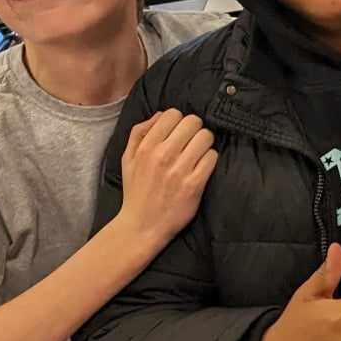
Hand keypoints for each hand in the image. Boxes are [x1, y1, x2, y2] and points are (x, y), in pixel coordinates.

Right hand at [113, 109, 216, 248]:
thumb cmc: (136, 191)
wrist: (141, 226)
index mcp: (146, 147)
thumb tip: (161, 114)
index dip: (179, 121)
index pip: (173, 114)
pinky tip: (201, 168)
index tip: (178, 133)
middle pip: (193, 122)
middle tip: (191, 143)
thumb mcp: (128, 159)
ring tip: (197, 155)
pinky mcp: (194, 184)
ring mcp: (179, 170)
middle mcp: (162, 155)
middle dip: (194, 131)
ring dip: (204, 145)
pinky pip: (212, 157)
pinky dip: (209, 160)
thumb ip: (139, 132)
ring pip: (206, 137)